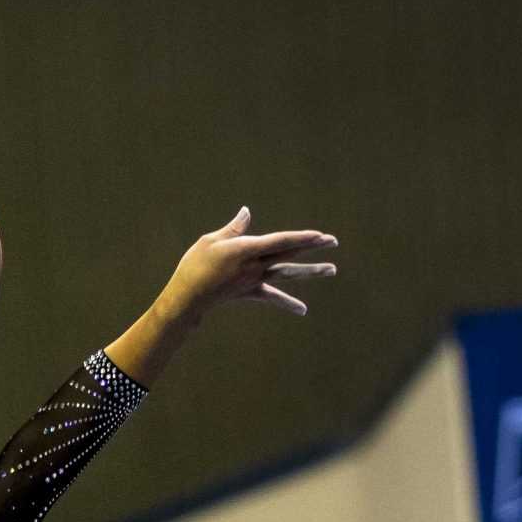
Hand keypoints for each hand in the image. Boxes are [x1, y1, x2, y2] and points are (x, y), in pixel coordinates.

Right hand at [163, 206, 338, 321]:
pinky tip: (303, 309)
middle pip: (289, 254)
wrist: (187, 299)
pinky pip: (272, 297)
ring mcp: (254, 281)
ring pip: (287, 274)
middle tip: (333, 241)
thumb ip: (234, 228)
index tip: (320, 235)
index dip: (301, 238)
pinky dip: (288, 303)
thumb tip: (247, 212)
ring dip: (311, 271)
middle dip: (312, 247)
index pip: (281, 242)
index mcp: (247, 249)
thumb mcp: (212, 240)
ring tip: (332, 269)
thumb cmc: (195, 266)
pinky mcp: (249, 293)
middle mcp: (255, 266)